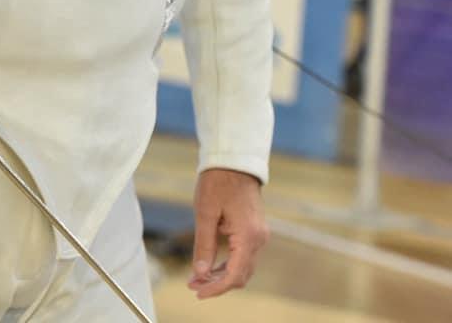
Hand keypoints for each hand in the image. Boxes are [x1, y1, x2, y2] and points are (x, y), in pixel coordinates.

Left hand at [187, 168, 268, 298]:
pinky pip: (243, 255)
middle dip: (217, 284)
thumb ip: (204, 245)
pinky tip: (211, 266)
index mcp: (248, 236)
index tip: (198, 292)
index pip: (234, 275)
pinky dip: (228, 264)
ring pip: (242, 267)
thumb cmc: (218, 181)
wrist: (234, 159)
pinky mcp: (255, 230)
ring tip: (197, 277)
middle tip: (192, 284)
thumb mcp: (205, 212)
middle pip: (240, 275)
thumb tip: (200, 273)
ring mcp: (259, 234)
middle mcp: (259, 239)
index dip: (216, 288)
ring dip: (222, 275)